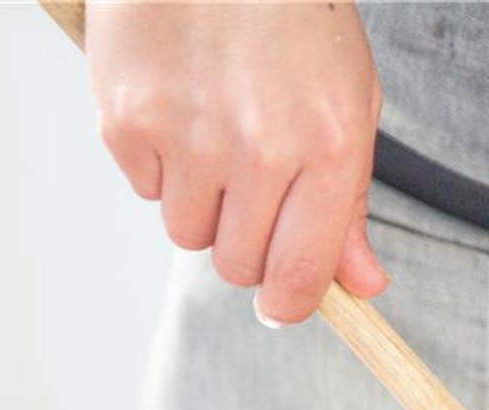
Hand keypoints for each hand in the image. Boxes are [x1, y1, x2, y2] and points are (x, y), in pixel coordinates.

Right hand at [86, 0, 386, 323]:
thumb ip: (350, 203)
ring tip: (214, 135)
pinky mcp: (127, 118)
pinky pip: (143, 188)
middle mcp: (259, 149)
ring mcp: (188, 135)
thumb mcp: (349, 101)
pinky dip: (160, 164)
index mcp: (327, 148)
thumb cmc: (293, 17)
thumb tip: (361, 286)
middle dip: (244, 244)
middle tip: (250, 188)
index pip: (300, 275)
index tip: (281, 302)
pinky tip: (179, 108)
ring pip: (187, 233)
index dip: (288, 303)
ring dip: (201, 204)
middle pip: (236, 265)